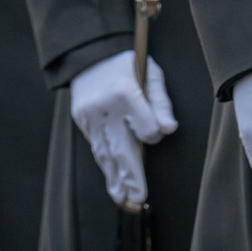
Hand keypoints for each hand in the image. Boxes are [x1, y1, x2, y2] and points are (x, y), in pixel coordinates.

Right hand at [68, 51, 177, 208]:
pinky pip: (95, 146)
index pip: (145, 128)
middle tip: (139, 197)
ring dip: (115, 177)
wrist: (90, 52)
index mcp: (126, 92)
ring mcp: (90, 115)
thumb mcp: (151, 74)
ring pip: (105, 152)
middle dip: (131, 176)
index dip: (153, 133)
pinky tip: (112, 178)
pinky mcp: (82, 119)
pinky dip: (105, 163)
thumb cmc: (128, 63)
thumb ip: (161, 103)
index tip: (155, 131)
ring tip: (124, 197)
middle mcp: (106, 107)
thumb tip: (169, 129)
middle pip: (122, 147)